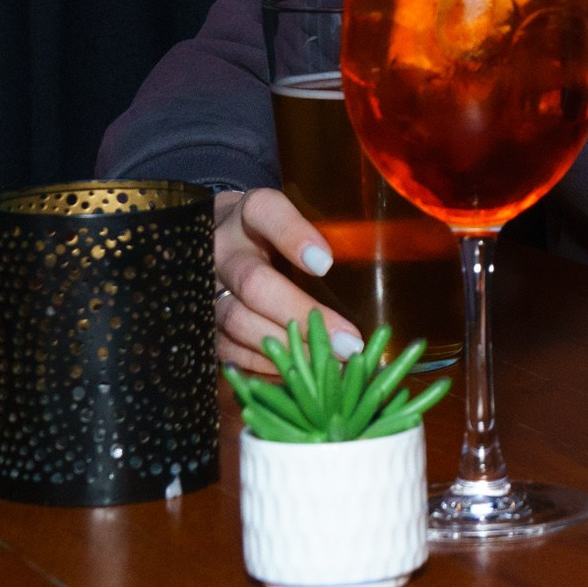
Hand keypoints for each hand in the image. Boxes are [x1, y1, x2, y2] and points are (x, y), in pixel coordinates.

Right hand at [213, 188, 361, 374]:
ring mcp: (203, 287)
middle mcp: (220, 247)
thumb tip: (389, 263)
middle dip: (301, 315)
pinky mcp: (198, 321)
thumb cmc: (276, 232)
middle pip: (254, 282)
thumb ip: (332, 232)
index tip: (325, 263)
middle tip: (348, 341)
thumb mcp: (297, 217)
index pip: (267, 212)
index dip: (293, 236)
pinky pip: (225, 348)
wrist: (215, 238)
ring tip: (329, 364)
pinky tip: (298, 374)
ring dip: (286, 347)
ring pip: (236, 320)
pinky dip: (262, 363)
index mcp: (250, 212)